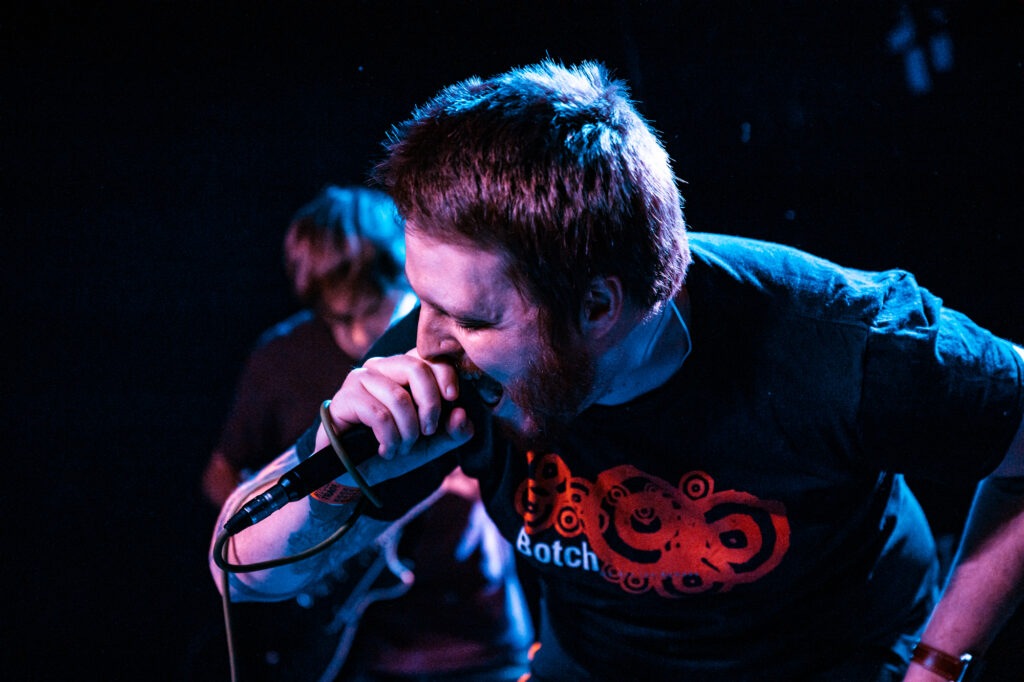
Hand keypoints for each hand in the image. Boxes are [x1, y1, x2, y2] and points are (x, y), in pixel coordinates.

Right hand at [316, 350, 473, 483]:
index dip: (446, 376)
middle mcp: (381, 367)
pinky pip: (378, 415)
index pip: (430, 357)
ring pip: (398, 397)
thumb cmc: (394, 448)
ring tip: (402, 448)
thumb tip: (461, 414)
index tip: (454, 400)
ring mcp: (360, 379)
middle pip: (416, 368)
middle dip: (430, 405)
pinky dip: (389, 439)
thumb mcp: (432, 443)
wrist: (354, 471)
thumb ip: (454, 431)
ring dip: (407, 432)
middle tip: (427, 432)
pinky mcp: (344, 398)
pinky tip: (386, 450)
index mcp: (403, 369)